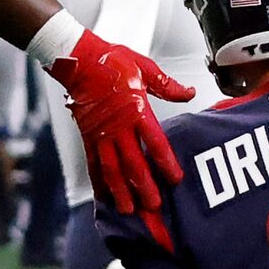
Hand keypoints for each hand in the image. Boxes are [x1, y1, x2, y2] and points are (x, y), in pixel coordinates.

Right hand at [50, 30, 194, 216]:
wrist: (78, 59)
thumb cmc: (112, 61)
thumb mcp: (145, 68)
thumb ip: (168, 85)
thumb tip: (190, 93)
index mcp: (137, 109)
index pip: (154, 142)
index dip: (165, 162)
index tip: (175, 178)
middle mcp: (118, 126)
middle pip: (132, 163)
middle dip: (143, 187)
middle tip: (153, 206)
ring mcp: (100, 134)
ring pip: (111, 169)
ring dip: (120, 191)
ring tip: (128, 210)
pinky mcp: (88, 136)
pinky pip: (93, 163)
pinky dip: (98, 181)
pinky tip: (103, 196)